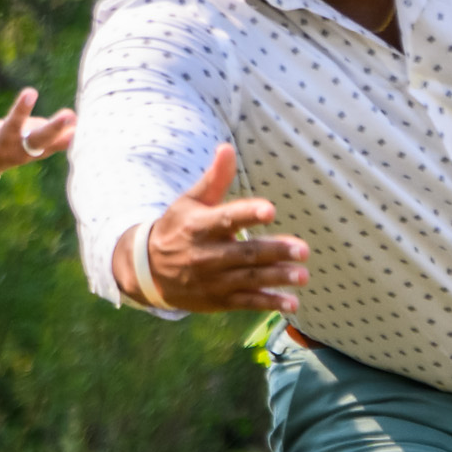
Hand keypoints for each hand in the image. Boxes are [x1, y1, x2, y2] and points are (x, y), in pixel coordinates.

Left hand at [0, 76, 74, 192]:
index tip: (81, 126)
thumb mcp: (30, 144)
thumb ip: (52, 134)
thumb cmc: (7, 149)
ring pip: (11, 127)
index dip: (66, 136)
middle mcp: (16, 151)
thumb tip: (76, 120)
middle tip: (67, 116)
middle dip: (52, 129)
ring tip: (31, 92)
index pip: (52, 145)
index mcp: (32, 152)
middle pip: (37, 141)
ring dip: (21, 110)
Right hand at [134, 141, 307, 316]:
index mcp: (200, 226)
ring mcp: (213, 280)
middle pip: (245, 253)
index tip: (270, 210)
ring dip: (277, 278)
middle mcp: (206, 254)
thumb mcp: (190, 202)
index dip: (248, 214)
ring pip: (249, 279)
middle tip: (303, 250)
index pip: (226, 218)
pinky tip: (291, 303)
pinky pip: (246, 302)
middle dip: (274, 252)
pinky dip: (269, 302)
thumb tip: (227, 148)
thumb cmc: (176, 229)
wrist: (148, 271)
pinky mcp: (218, 299)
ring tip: (302, 275)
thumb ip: (214, 178)